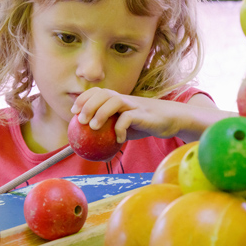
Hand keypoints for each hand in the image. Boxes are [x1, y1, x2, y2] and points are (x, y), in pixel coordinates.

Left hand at [71, 88, 230, 143]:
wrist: (171, 120)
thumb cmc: (145, 124)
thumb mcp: (127, 127)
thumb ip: (112, 133)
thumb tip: (96, 154)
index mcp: (118, 99)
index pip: (98, 92)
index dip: (84, 99)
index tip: (74, 112)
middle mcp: (125, 99)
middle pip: (103, 94)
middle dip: (88, 105)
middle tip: (81, 121)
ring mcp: (134, 105)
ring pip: (114, 101)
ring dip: (100, 113)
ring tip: (93, 127)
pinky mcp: (144, 115)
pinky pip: (128, 118)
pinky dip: (120, 129)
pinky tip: (119, 139)